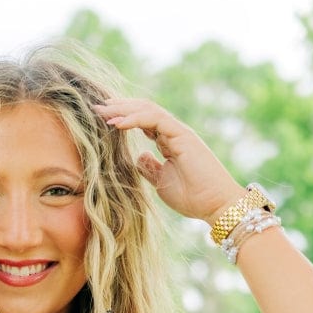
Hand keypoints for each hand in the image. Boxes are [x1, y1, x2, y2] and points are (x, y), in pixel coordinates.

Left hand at [93, 98, 243, 223]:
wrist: (216, 205)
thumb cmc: (193, 197)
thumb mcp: (162, 182)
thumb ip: (150, 168)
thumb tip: (138, 158)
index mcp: (169, 141)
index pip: (144, 121)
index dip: (123, 116)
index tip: (103, 118)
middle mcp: (174, 133)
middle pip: (144, 110)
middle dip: (120, 107)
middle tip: (97, 107)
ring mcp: (179, 132)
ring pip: (148, 110)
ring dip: (124, 109)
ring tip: (103, 111)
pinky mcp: (183, 136)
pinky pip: (155, 120)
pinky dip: (135, 120)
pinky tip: (118, 123)